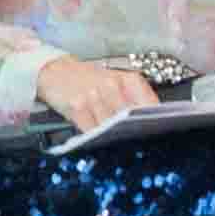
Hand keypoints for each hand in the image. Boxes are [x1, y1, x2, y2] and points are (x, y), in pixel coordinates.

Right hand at [36, 56, 155, 131]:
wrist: (57, 71)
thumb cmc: (90, 80)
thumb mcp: (118, 84)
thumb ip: (136, 102)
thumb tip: (155, 125)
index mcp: (130, 80)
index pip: (151, 107)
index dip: (156, 124)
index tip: (158, 135)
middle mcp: (113, 85)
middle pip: (132, 120)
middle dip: (135, 134)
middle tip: (138, 144)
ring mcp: (95, 96)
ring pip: (112, 128)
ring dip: (114, 138)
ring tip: (115, 141)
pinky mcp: (77, 107)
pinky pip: (92, 131)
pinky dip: (96, 138)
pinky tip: (97, 138)